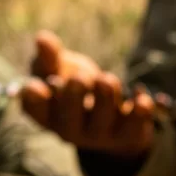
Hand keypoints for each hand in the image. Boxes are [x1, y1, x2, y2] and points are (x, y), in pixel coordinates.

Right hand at [19, 30, 154, 158]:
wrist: (111, 114)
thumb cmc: (76, 87)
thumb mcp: (60, 69)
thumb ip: (50, 57)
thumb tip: (42, 39)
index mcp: (47, 112)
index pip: (35, 110)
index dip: (34, 100)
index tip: (35, 86)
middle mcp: (69, 130)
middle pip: (68, 120)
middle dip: (74, 97)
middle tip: (79, 78)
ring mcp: (98, 136)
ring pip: (102, 120)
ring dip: (105, 95)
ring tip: (106, 79)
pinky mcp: (127, 136)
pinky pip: (135, 127)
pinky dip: (140, 111)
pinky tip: (141, 97)